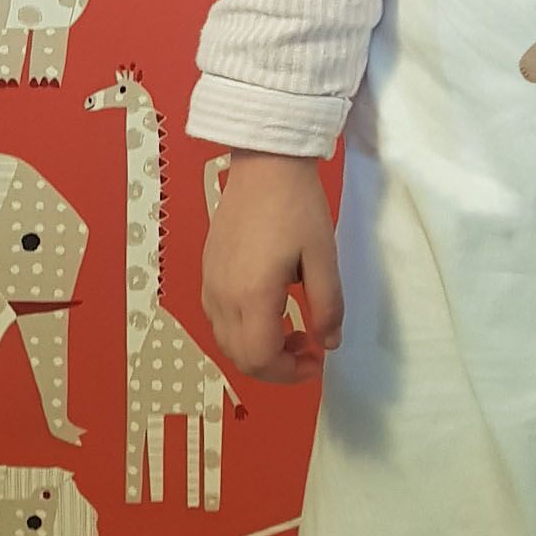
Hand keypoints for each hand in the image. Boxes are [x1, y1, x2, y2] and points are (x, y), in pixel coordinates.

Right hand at [201, 149, 343, 385]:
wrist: (265, 162)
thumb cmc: (298, 207)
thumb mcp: (324, 256)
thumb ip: (327, 305)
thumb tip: (329, 345)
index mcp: (252, 296)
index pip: (260, 359)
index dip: (289, 372)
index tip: (316, 361)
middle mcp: (222, 297)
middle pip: (240, 357)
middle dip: (275, 366)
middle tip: (308, 349)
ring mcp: (210, 283)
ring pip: (226, 340)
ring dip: (258, 349)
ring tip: (293, 330)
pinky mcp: (207, 269)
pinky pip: (219, 318)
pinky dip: (243, 330)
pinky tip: (269, 309)